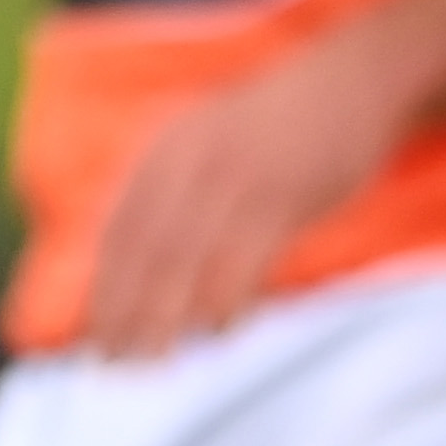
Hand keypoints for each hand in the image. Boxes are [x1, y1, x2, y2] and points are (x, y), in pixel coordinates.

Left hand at [78, 34, 418, 358]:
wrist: (350, 79)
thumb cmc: (279, 127)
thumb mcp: (210, 145)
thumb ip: (177, 196)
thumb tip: (147, 264)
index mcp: (166, 152)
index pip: (122, 232)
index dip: (106, 288)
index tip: (96, 338)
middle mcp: (189, 162)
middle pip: (145, 251)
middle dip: (126, 311)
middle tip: (114, 365)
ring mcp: (235, 177)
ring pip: (186, 258)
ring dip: (166, 315)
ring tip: (155, 362)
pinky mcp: (283, 192)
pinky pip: (244, 255)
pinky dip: (226, 296)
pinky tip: (218, 331)